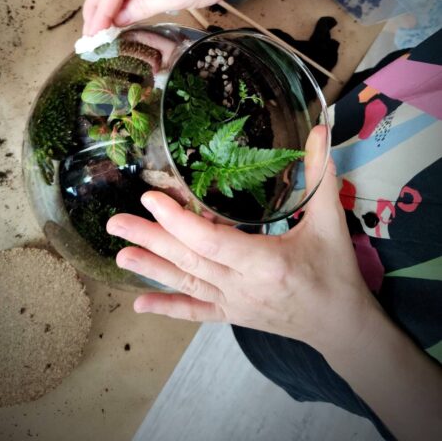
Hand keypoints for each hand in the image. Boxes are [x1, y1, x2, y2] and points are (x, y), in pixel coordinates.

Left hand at [106, 126, 378, 356]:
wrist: (341, 326)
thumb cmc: (335, 272)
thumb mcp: (330, 222)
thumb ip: (321, 176)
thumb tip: (319, 130)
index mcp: (266, 263)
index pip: (212, 242)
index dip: (178, 221)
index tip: (151, 198)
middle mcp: (243, 286)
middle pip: (189, 260)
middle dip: (150, 240)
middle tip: (115, 224)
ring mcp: (234, 303)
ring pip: (186, 283)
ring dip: (150, 268)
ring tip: (119, 252)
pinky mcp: (231, 314)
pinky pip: (195, 312)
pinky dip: (167, 308)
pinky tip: (139, 304)